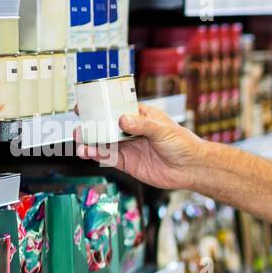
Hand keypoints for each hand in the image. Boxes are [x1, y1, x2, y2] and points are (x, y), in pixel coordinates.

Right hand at [75, 103, 201, 190]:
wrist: (192, 169)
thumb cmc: (183, 144)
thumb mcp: (163, 130)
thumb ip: (142, 125)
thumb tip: (122, 120)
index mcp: (141, 116)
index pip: (117, 108)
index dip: (101, 106)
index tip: (86, 103)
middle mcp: (132, 131)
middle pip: (106, 125)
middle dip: (91, 124)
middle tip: (80, 123)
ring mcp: (129, 147)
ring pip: (104, 142)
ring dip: (91, 141)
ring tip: (80, 139)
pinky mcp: (128, 163)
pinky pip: (109, 158)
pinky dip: (97, 155)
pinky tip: (88, 152)